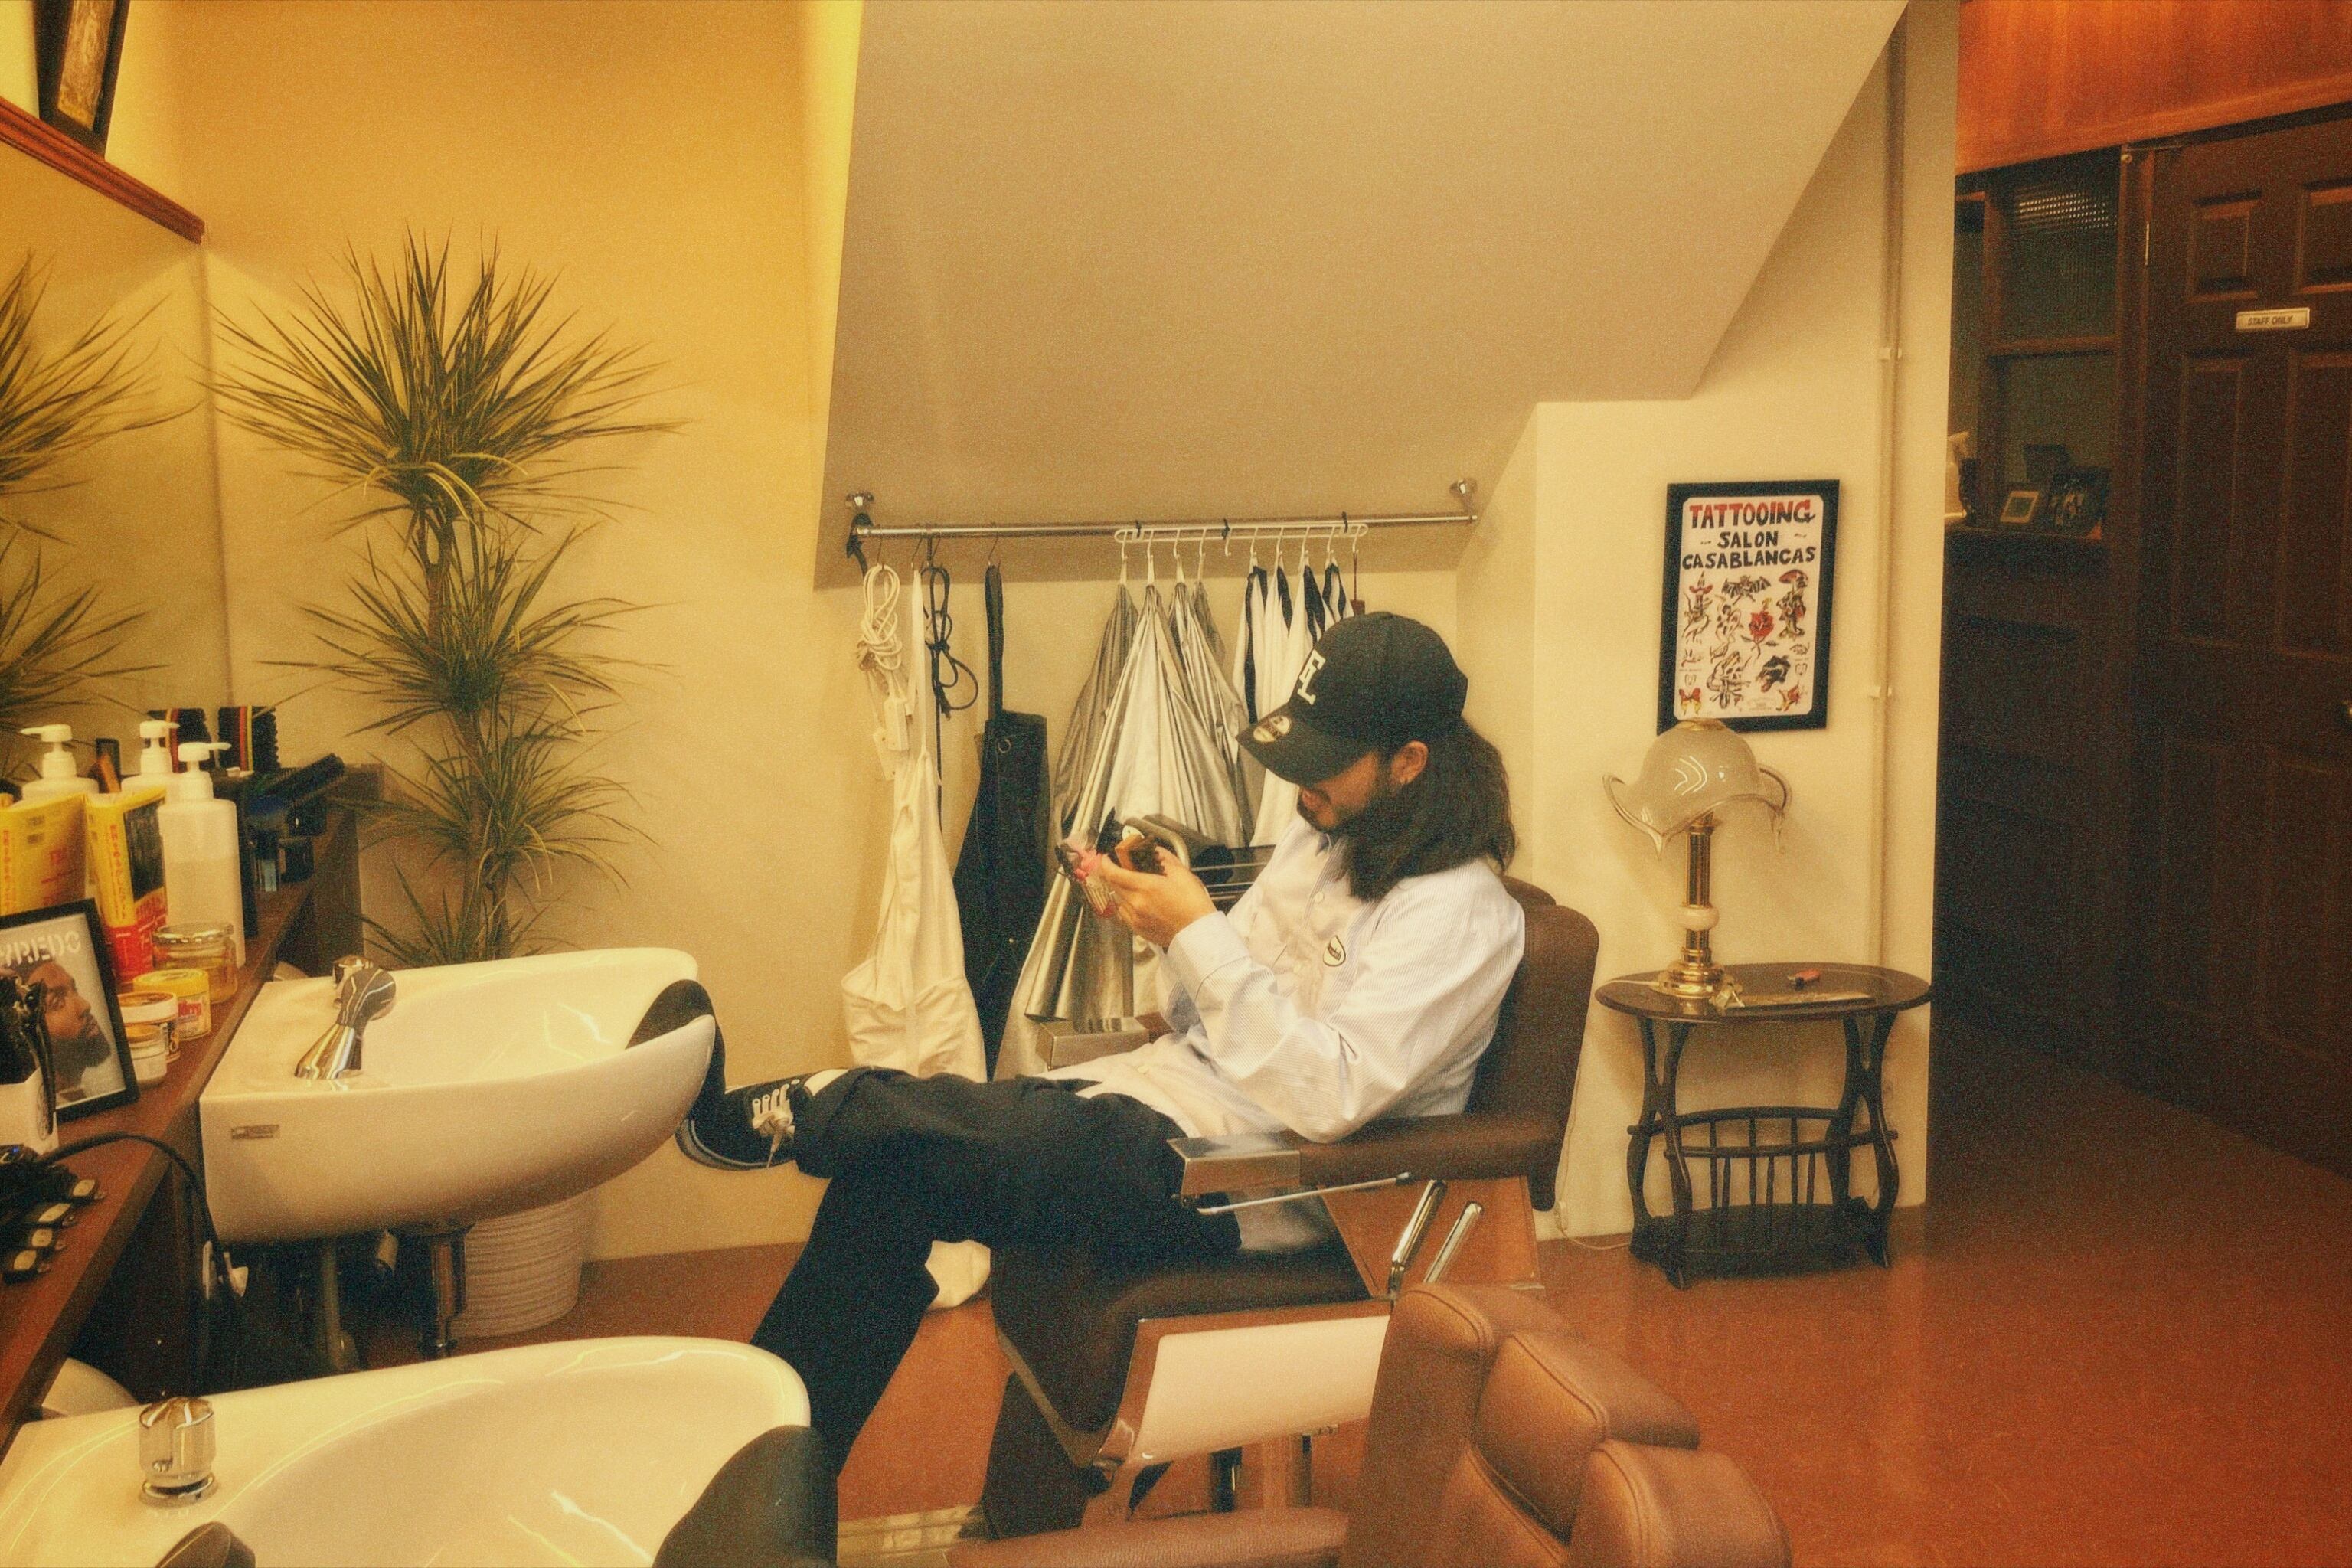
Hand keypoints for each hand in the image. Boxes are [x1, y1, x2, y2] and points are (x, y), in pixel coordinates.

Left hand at [1094, 856, 1214, 949]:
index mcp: (1146, 887)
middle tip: (1125, 869)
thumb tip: (1155, 851)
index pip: (1114, 873)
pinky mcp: (1139, 930)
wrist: (1198, 931)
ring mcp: (1136, 918)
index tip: (1107, 859)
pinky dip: (1128, 906)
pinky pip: (1125, 915)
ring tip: (1138, 888)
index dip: (1106, 864)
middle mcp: (1137, 903)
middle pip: (1114, 886)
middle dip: (1116, 875)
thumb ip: (1164, 859)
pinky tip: (1141, 903)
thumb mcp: (1182, 874)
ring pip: (1119, 900)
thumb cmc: (1194, 905)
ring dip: (1123, 891)